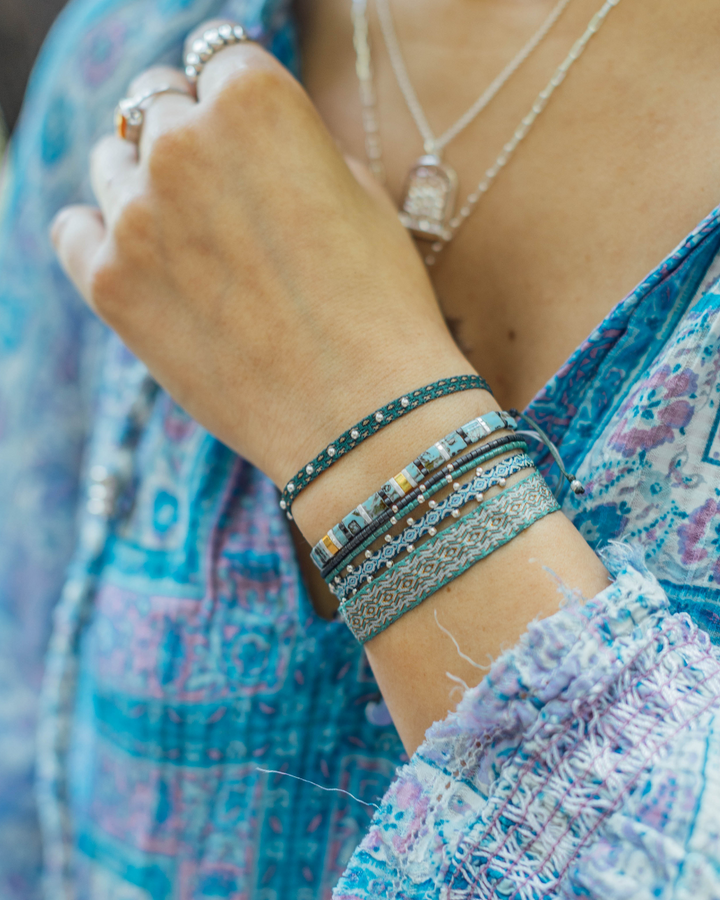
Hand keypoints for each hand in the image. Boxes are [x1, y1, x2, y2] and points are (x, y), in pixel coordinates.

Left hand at [51, 23, 470, 490]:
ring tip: (191, 238)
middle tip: (223, 196)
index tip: (248, 140)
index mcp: (256, 100)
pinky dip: (101, 237)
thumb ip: (295, 146)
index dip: (240, 102)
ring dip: (145, 183)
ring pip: (112, 161)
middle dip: (190, 138)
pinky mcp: (111, 284)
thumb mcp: (361, 195)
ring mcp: (137, 214)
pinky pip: (75, 230)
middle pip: (158, 105)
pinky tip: (141, 261)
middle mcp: (183, 141)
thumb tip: (256, 146)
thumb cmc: (380, 303)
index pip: (220, 59)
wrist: (363, 411)